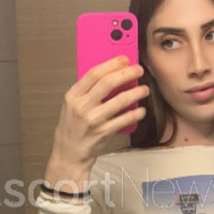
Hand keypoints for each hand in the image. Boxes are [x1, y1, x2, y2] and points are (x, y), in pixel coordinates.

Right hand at [45, 55, 149, 187]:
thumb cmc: (72, 128)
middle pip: (108, 83)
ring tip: (144, 89)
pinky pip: (125, 119)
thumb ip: (87, 90)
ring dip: (135, 93)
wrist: (69, 153)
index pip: (93, 73)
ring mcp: (93, 120)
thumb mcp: (72, 105)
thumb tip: (111, 74)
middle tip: (138, 70)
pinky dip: (136, 113)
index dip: (111, 64)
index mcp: (73, 96)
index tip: (124, 59)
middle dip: (127, 73)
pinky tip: (141, 110)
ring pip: (119, 101)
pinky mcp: (103, 133)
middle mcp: (82, 107)